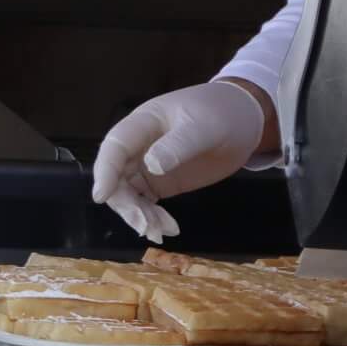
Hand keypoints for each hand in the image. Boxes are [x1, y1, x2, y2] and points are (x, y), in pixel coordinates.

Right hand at [91, 79, 273, 241]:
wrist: (245, 122)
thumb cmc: (223, 114)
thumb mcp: (204, 127)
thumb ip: (179, 145)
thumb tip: (151, 165)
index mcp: (143, 124)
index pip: (115, 147)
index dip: (105, 171)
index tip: (102, 197)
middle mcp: (138, 146)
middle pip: (116, 175)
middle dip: (124, 202)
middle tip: (144, 225)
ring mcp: (148, 165)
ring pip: (127, 193)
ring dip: (138, 214)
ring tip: (161, 231)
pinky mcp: (161, 182)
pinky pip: (145, 202)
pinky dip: (152, 217)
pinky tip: (169, 228)